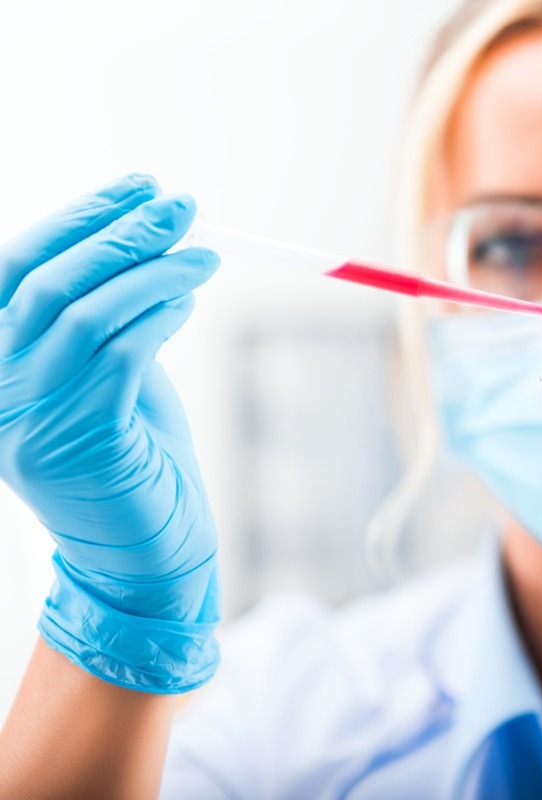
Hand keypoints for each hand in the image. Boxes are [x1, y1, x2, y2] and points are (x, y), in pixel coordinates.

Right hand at [0, 173, 220, 692]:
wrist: (144, 552)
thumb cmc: (134, 456)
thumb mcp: (110, 373)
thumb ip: (110, 316)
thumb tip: (147, 240)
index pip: (16, 266)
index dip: (79, 218)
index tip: (140, 186)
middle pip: (46, 281)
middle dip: (120, 232)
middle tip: (181, 205)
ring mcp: (28, 418)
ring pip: (84, 313)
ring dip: (153, 271)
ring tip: (203, 254)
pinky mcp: (77, 440)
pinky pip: (119, 353)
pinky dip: (159, 315)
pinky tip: (188, 299)